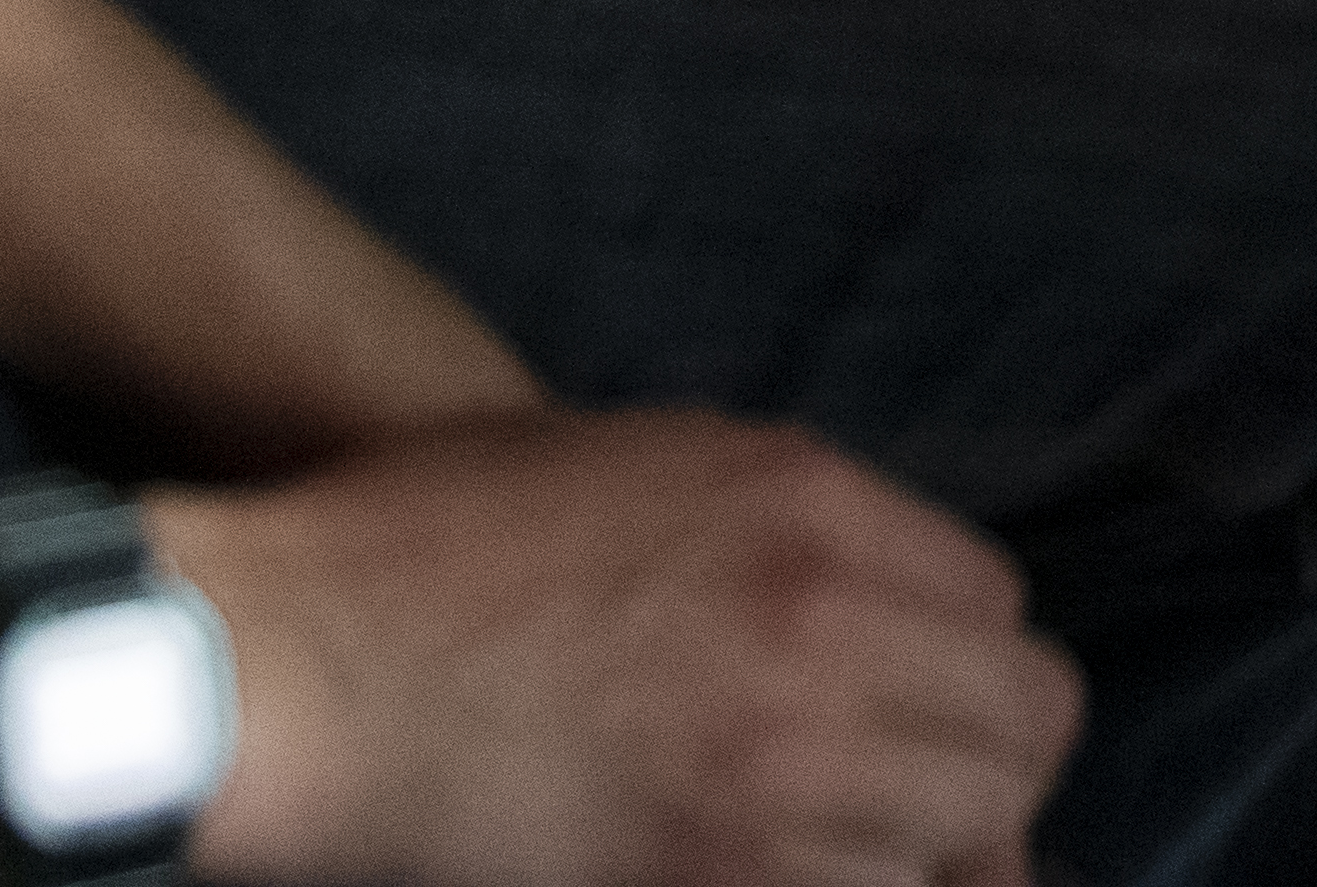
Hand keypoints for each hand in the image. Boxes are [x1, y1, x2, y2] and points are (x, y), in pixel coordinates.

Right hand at [158, 409, 1076, 886]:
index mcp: (805, 506)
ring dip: (919, 845)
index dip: (958, 667)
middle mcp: (822, 628)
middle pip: (1019, 725)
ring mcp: (781, 768)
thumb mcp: (639, 470)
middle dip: (978, 768)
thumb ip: (789, 530)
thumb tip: (886, 617)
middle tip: (909, 804)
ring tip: (833, 844)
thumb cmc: (429, 553)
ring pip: (967, 833)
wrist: (297, 665)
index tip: (916, 708)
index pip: (997, 606)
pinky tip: (774, 867)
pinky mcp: (725, 880)